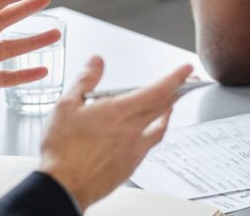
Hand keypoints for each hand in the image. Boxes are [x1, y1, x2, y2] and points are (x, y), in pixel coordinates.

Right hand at [40, 58, 192, 210]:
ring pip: (160, 128)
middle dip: (179, 92)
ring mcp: (134, 150)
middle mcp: (132, 131)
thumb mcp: (66, 106)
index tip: (187, 69)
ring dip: (167, 113)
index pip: (158, 91)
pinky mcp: (130, 165)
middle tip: (187, 83)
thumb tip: (96, 62)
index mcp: (119, 113)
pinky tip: (146, 133)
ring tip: (169, 106)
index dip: (176, 78)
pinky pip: (149, 145)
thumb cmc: (62, 150)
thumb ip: (85, 80)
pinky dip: (152, 133)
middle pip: (164, 108)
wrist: (63, 187)